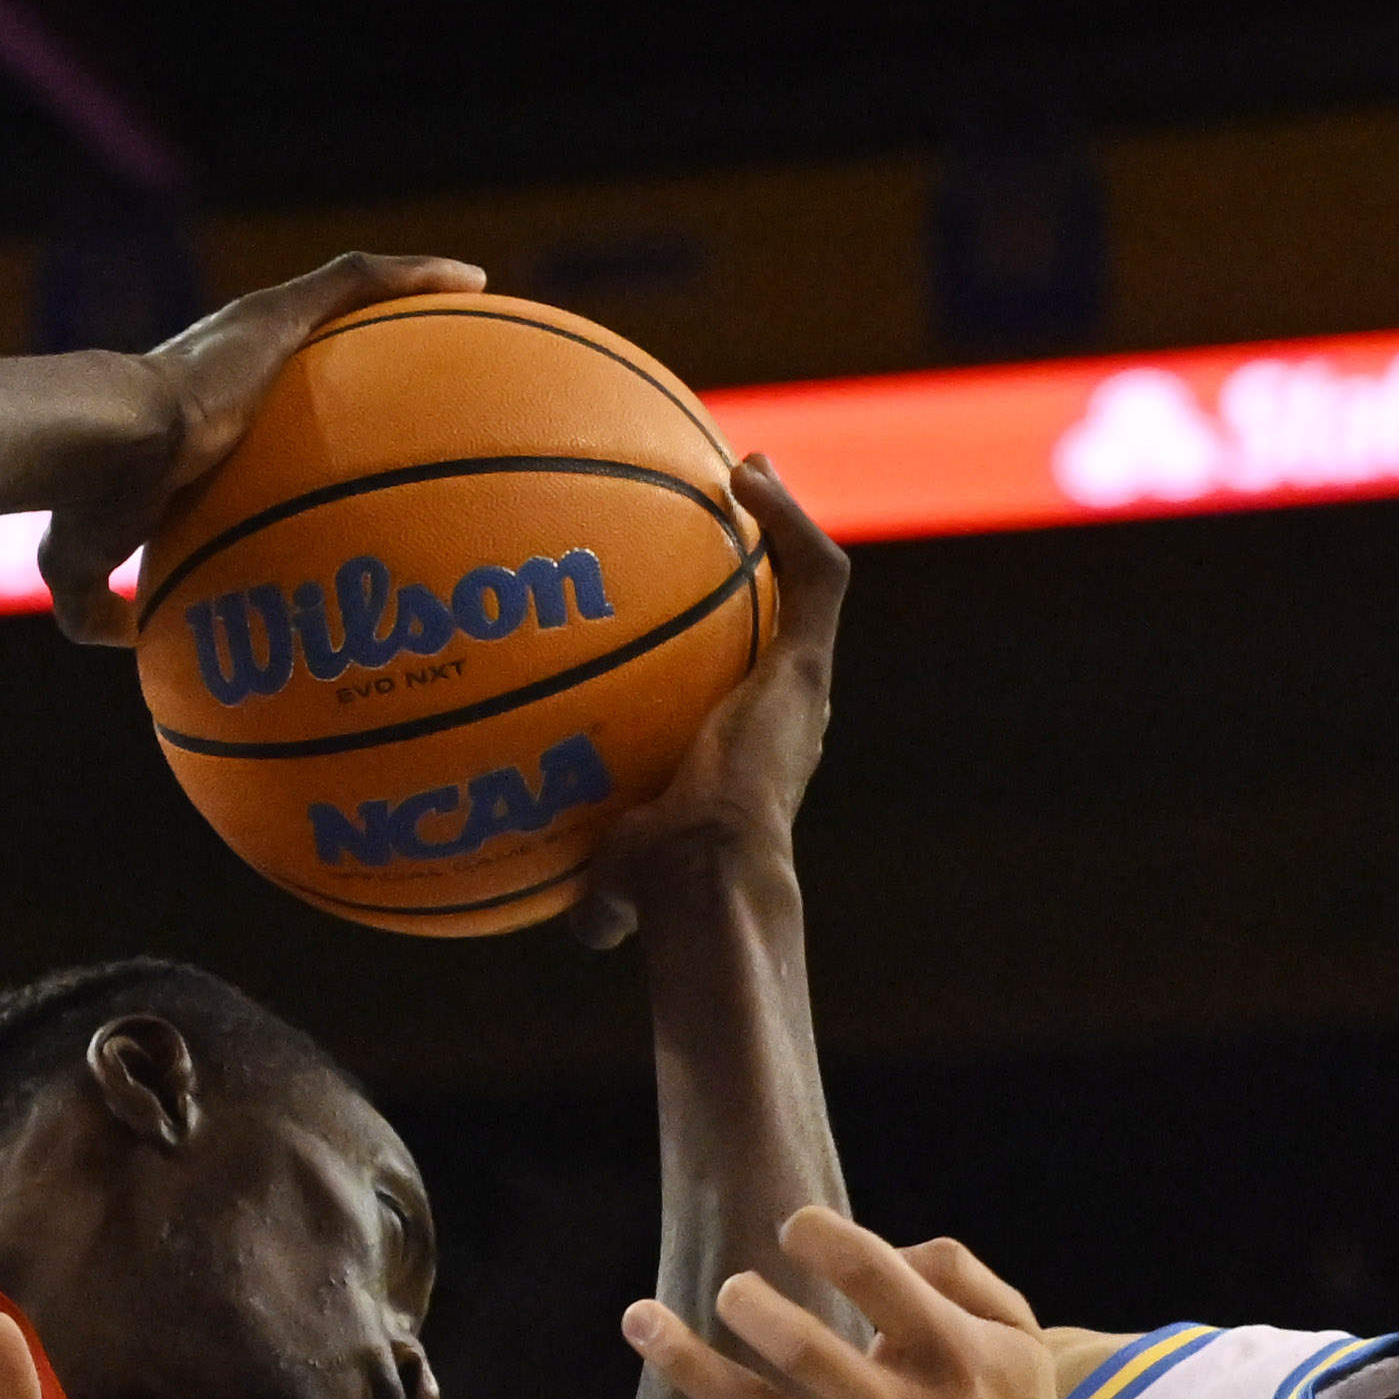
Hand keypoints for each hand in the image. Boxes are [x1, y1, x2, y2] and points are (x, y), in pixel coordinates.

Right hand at [46, 249, 486, 643]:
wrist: (102, 445)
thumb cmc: (89, 501)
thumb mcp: (84, 565)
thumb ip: (104, 606)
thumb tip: (132, 638)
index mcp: (194, 406)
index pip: (258, 396)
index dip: (303, 408)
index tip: (345, 436)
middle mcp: (231, 356)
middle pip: (315, 337)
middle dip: (366, 349)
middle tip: (419, 380)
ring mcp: (257, 328)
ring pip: (348, 295)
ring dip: (407, 292)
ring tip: (471, 307)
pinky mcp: (276, 311)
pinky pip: (362, 280)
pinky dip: (417, 276)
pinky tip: (474, 281)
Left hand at [566, 459, 850, 942]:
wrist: (708, 876)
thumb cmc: (660, 890)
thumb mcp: (622, 878)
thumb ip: (608, 892)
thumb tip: (585, 929)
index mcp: (759, 754)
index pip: (760, 689)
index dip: (745, 647)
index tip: (702, 612)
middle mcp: (793, 713)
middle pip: (795, 625)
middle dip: (772, 567)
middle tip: (730, 512)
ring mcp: (804, 687)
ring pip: (812, 585)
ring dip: (788, 522)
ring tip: (745, 469)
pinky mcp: (806, 664)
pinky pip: (811, 573)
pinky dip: (786, 519)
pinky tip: (743, 474)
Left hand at [615, 1211, 1105, 1398]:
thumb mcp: (1019, 1341)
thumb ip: (956, 1274)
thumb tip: (873, 1243)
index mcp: (952, 1358)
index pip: (878, 1277)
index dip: (824, 1238)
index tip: (794, 1228)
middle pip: (805, 1350)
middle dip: (750, 1306)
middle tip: (729, 1290)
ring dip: (687, 1365)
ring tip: (640, 1319)